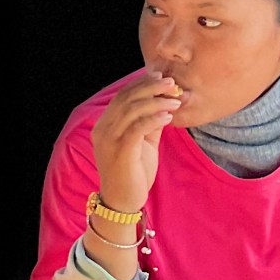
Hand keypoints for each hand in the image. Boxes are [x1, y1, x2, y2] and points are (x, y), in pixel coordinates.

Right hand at [91, 71, 182, 209]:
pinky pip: (136, 128)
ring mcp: (110, 140)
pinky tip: (168, 116)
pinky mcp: (120, 152)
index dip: (142, 84)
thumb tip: (164, 107)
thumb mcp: (143, 145)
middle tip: (172, 83)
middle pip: (127, 98)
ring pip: (132, 110)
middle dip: (150, 87)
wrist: (122, 202)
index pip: (123, 96)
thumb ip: (150, 126)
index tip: (161, 77)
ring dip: (156, 101)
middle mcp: (104, 129)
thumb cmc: (133, 174)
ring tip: (175, 99)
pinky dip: (153, 119)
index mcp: (106, 125)